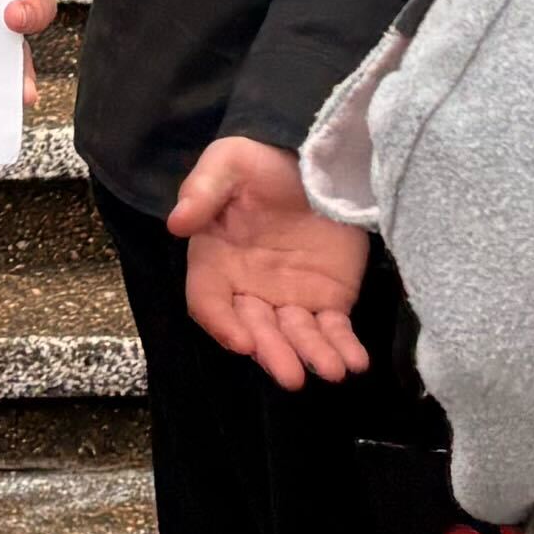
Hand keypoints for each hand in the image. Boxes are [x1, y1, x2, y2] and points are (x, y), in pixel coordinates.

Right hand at [166, 131, 375, 388]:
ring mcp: (290, 299)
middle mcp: (249, 289)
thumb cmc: (262, 164)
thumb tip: (176, 223)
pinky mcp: (328, 300)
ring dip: (312, 356)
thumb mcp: (228, 163)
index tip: (242, 341)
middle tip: (291, 375)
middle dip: (273, 352)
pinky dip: (343, 348)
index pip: (210, 302)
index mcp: (217, 262)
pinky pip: (333, 330)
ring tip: (333, 371)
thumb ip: (202, 191)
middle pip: (255, 329)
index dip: (222, 324)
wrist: (314, 159)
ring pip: (296, 336)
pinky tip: (356, 362)